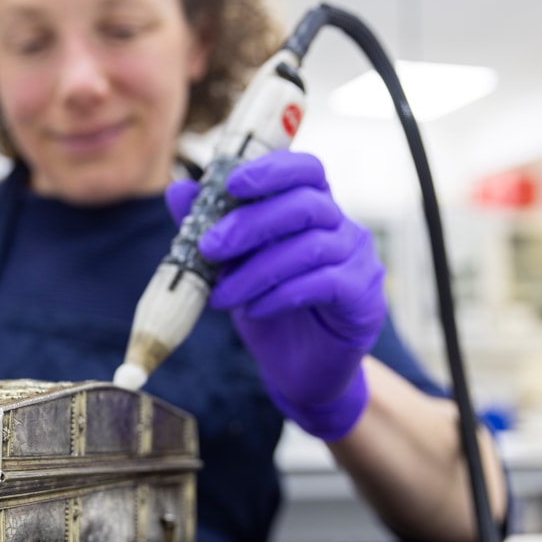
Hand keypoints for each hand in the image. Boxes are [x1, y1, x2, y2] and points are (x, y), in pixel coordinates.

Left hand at [165, 151, 386, 440]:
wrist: (297, 372)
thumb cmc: (268, 310)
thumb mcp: (231, 267)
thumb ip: (209, 227)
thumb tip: (179, 189)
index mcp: (313, 210)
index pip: (306, 169)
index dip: (272, 169)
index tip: (231, 183)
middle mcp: (342, 227)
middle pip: (306, 204)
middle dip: (251, 224)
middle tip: (209, 248)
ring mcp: (359, 260)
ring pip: (311, 247)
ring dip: (257, 269)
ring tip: (221, 295)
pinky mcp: (363, 297)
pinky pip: (324, 284)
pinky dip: (281, 295)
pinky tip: (253, 310)